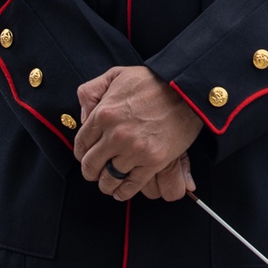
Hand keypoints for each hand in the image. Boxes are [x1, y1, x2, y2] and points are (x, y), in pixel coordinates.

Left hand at [74, 66, 201, 200]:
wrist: (186, 89)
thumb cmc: (152, 81)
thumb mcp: (116, 74)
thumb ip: (91, 92)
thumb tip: (82, 116)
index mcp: (104, 113)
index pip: (81, 144)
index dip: (82, 152)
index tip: (87, 155)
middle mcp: (116, 135)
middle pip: (90, 165)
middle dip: (90, 170)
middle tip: (95, 170)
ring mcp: (135, 150)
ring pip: (108, 179)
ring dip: (105, 183)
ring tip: (108, 182)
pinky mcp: (154, 161)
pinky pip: (130, 186)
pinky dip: (122, 192)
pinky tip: (120, 191)